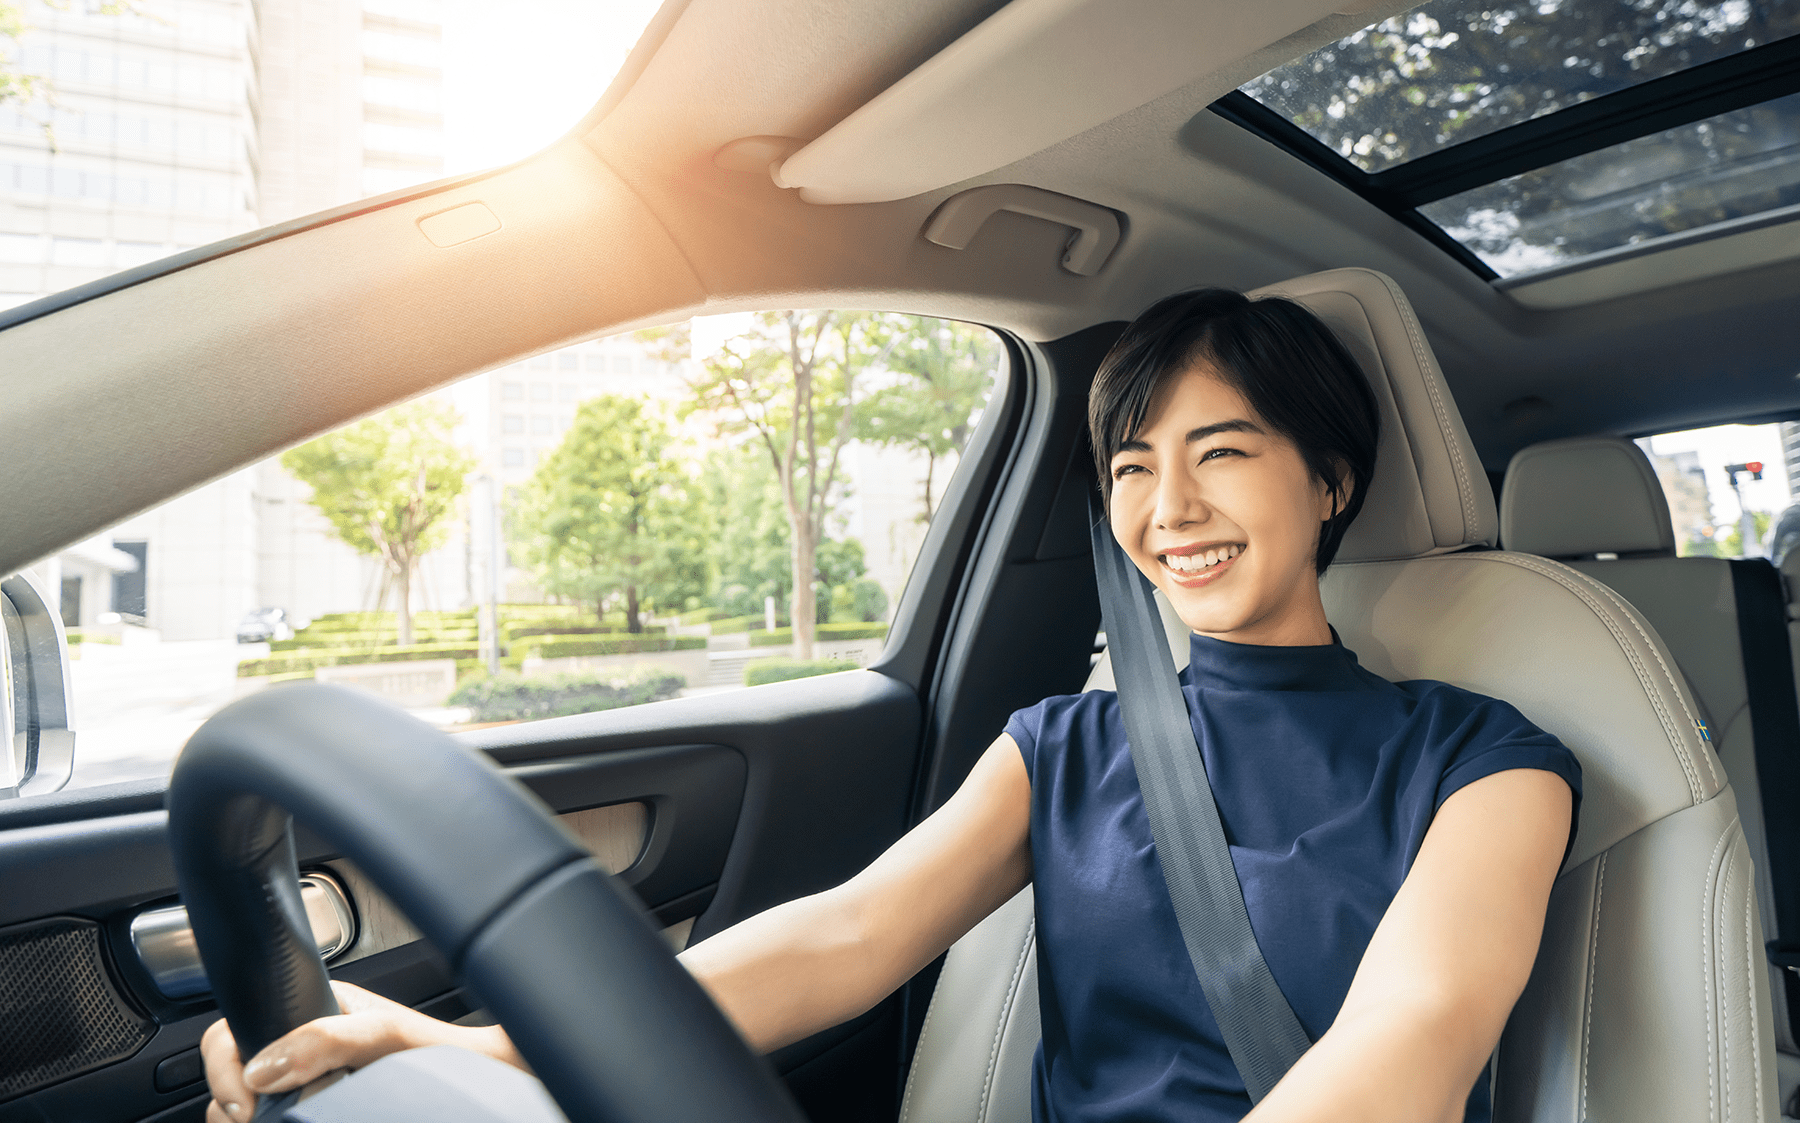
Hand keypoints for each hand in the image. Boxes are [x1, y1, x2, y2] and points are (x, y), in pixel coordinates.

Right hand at [201, 981, 520, 1122]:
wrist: (479, 1080)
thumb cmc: (444, 1053)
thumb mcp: (384, 1035)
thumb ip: (326, 1039)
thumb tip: (262, 1068)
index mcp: (314, 1011)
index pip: (238, 1028)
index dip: (226, 1064)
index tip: (240, 1099)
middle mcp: (304, 1045)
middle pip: (232, 1071)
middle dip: (227, 1097)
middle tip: (251, 1120)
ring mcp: (307, 1083)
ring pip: (243, 1104)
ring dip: (244, 1117)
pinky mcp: (315, 1110)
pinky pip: (269, 1120)